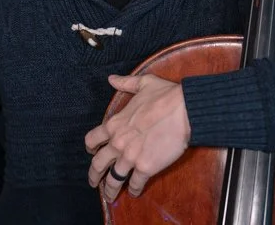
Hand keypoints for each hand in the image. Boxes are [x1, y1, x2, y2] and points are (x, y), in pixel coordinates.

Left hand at [84, 74, 190, 201]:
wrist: (184, 109)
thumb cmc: (166, 96)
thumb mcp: (143, 83)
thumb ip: (125, 83)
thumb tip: (112, 78)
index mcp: (115, 123)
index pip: (93, 139)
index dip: (90, 148)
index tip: (91, 152)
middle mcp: (118, 142)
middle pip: (98, 164)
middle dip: (94, 176)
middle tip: (93, 183)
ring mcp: (130, 156)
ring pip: (114, 178)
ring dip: (110, 189)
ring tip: (110, 196)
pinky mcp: (146, 167)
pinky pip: (135, 183)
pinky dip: (134, 189)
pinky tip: (134, 192)